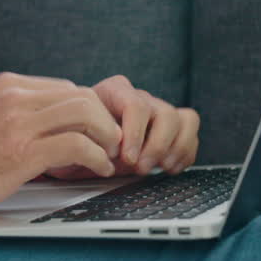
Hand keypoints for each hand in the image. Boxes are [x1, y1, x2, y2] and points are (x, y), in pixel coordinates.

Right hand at [0, 72, 123, 217]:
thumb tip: (55, 117)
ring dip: (106, 135)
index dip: (89, 110)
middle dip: (104, 120)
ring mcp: (18, 123)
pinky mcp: (23, 152)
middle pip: (81, 95)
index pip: (65, 88)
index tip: (96, 130)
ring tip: (109, 154)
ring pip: (85, 113)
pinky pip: (77, 145)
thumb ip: (18, 109)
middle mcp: (14, 97)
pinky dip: (97, 156)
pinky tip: (99, 168)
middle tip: (112, 142)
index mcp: (7, 85)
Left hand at [44, 76, 199, 180]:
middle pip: (165, 113)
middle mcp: (139, 98)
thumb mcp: (70, 136)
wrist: (79, 143)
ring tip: (159, 168)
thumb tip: (98, 152)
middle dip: (155, 146)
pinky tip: (168, 168)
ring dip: (175, 149)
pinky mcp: (172, 127)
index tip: (126, 158)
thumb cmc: (75, 138)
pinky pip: (191, 131)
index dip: (135, 134)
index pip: (135, 104)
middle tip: (139, 169)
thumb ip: (82, 139)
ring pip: (184, 119)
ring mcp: (157, 110)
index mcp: (113, 91)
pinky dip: (185, 153)